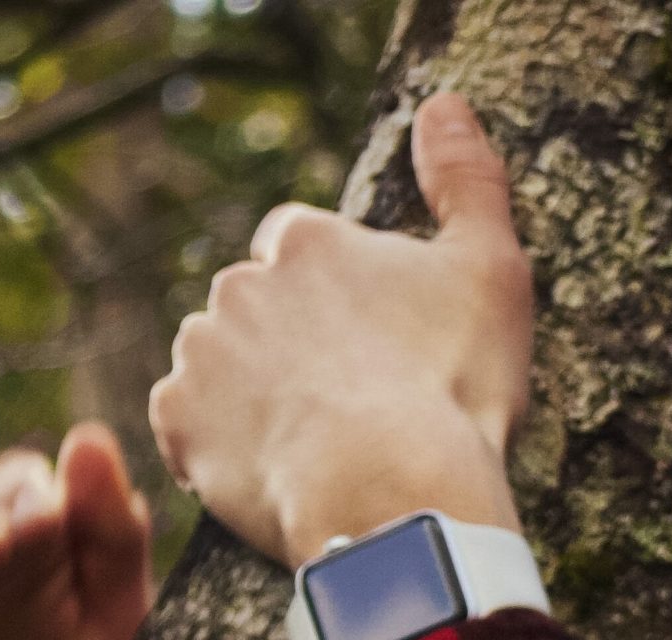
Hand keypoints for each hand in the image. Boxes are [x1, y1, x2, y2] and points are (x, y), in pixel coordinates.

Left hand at [149, 92, 533, 568]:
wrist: (396, 501)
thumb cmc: (453, 391)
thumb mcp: (492, 274)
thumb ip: (469, 182)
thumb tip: (446, 106)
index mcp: (306, 242)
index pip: (303, 249)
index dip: (341, 301)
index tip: (375, 350)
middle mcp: (239, 285)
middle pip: (259, 309)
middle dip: (293, 346)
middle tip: (352, 407)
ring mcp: (202, 356)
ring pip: (220, 365)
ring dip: (254, 394)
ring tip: (315, 447)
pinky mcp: (180, 426)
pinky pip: (188, 428)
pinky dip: (220, 448)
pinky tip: (274, 473)